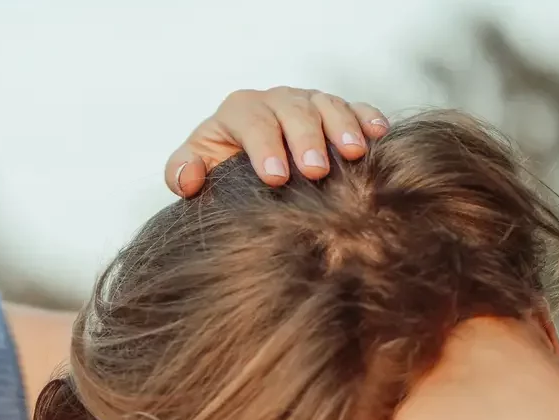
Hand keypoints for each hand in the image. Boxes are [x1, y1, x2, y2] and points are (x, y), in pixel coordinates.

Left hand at [166, 87, 389, 195]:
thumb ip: (180, 171)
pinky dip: (366, 118)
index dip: (264, 147)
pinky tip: (377, 135)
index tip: (275, 178)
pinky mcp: (334, 112)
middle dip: (305, 139)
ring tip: (353, 153)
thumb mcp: (195, 168)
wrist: (245, 165)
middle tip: (315, 170)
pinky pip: (354, 108)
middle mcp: (276, 101)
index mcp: (240, 111)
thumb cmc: (221, 168)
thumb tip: (189, 177)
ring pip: (327, 105)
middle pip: (293, 111)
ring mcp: (308, 103)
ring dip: (341, 128)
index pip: (252, 122)